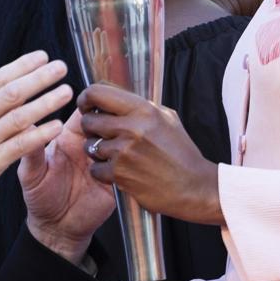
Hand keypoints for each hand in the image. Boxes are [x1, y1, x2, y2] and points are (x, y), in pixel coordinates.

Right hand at [0, 52, 73, 269]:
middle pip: (11, 93)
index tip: (43, 55)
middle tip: (61, 67)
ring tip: (67, 92)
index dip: (22, 66)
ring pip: (17, 117)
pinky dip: (38, 135)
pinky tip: (56, 127)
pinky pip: (18, 146)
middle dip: (38, 78)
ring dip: (44, 103)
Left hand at [21, 121, 115, 263]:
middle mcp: (89, 144)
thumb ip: (30, 150)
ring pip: (121, 139)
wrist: (58, 229)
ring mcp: (106, 160)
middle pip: (107, 120)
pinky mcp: (118, 177)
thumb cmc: (41, 198)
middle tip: (94, 138)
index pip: (85, 110)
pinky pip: (127, 163)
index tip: (93, 107)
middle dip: (106, 123)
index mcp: (69, 136)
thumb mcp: (31, 174)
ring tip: (97, 159)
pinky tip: (112, 171)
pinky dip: (123, 164)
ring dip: (115, 144)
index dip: (91, 105)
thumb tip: (25, 122)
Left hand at [74, 84, 223, 224]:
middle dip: (91, 127)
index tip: (86, 105)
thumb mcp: (168, 119)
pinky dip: (103, 171)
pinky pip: (95, 168)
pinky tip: (119, 170)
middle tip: (101, 133)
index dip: (86, 98)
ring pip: (90, 145)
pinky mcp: (119, 174)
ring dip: (97, 151)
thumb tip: (117, 100)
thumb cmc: (182, 154)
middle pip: (88, 121)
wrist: (193, 186)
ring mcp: (124, 152)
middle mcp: (132, 128)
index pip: (98, 93)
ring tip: (115, 154)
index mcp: (144, 110)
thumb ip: (142, 108)